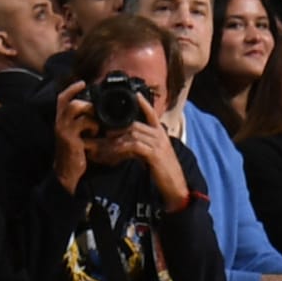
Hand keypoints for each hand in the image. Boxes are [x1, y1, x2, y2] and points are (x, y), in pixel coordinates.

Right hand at [52, 78, 96, 188]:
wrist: (68, 173)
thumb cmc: (76, 155)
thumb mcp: (78, 136)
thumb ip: (84, 124)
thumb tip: (99, 114)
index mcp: (61, 121)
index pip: (62, 98)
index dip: (71, 88)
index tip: (83, 82)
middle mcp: (59, 122)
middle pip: (68, 100)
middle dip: (84, 100)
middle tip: (96, 108)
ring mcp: (63, 129)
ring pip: (76, 107)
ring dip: (90, 111)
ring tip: (97, 123)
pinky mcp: (69, 137)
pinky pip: (84, 122)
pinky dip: (93, 125)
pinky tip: (96, 134)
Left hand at [107, 95, 190, 209]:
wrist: (176, 186)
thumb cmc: (164, 171)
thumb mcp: (154, 154)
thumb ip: (143, 145)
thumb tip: (127, 142)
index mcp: (161, 134)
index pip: (152, 114)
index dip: (144, 104)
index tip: (136, 94)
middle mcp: (160, 136)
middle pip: (134, 125)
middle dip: (118, 129)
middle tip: (105, 133)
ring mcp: (158, 144)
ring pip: (132, 134)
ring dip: (117, 139)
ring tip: (106, 145)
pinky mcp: (154, 154)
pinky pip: (134, 145)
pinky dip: (122, 147)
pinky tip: (115, 151)